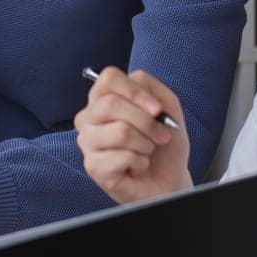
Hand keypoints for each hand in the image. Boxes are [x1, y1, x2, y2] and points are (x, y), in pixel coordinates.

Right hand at [73, 66, 191, 203]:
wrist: (169, 178)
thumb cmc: (163, 143)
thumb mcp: (167, 106)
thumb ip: (151, 87)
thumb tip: (137, 89)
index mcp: (103, 98)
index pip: (108, 78)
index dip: (136, 92)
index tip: (158, 110)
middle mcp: (88, 117)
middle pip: (111, 104)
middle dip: (147, 122)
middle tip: (161, 136)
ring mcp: (87, 142)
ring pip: (120, 132)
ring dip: (145, 144)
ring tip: (146, 151)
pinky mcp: (92, 167)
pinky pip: (122, 156)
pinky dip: (141, 162)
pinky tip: (138, 166)